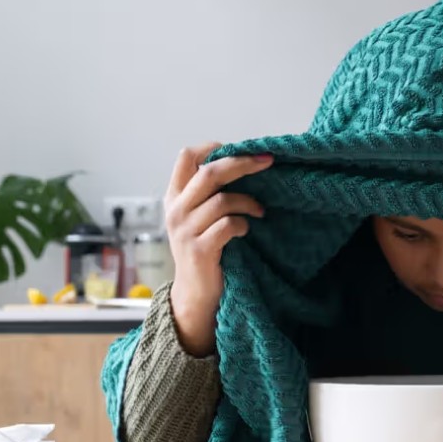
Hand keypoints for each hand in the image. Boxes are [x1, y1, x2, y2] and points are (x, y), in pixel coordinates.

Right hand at [164, 142, 272, 355]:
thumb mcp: (198, 218)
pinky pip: (228, 225)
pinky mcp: (200, 250)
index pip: (186, 157)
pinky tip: (247, 230)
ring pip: (222, 200)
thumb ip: (209, 194)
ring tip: (260, 210)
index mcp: (175, 197)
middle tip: (267, 161)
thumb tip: (242, 163)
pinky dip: (243, 224)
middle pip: (210, 172)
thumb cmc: (204, 251)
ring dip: (248, 202)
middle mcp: (176, 210)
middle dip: (242, 163)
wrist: (195, 293)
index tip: (238, 148)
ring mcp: (186, 231)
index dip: (212, 148)